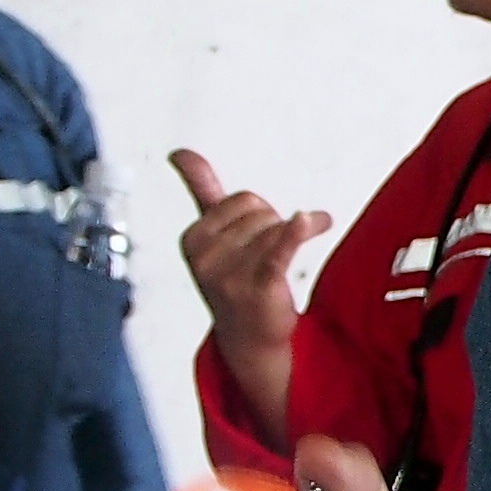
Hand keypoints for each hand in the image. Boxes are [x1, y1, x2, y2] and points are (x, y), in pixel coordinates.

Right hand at [171, 148, 332, 399]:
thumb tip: (179, 151)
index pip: (244, 200)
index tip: (251, 242)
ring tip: (276, 272)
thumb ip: (200, 189)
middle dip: (272, 229)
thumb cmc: (233, 279)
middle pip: (263, 212)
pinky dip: (296, 233)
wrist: (248, 339)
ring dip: (291, 242)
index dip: (259, 217)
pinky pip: (280, 250)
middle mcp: (206, 255)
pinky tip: (311, 220)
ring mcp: (229, 273)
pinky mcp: (258, 286)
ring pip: (279, 229)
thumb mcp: (212, 234)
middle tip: (262, 262)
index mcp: (193, 237)